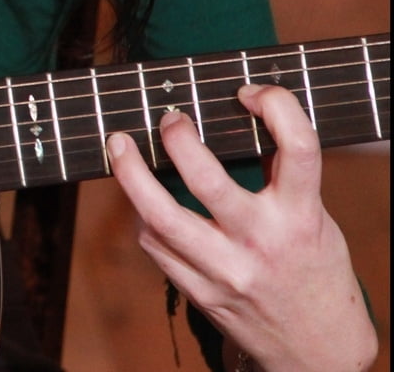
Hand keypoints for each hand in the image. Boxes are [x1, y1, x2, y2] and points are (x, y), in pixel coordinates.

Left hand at [110, 83, 378, 371]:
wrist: (318, 352)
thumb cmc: (314, 272)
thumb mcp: (316, 221)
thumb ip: (283, 180)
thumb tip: (237, 118)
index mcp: (303, 218)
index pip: (298, 149)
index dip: (276, 107)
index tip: (250, 92)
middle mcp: (262, 243)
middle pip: (207, 181)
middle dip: (178, 140)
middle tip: (168, 118)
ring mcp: (226, 270)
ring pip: (160, 217)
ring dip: (130, 175)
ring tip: (119, 146)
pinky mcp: (199, 292)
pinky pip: (155, 246)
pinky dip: (143, 216)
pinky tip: (141, 200)